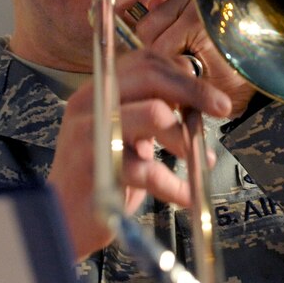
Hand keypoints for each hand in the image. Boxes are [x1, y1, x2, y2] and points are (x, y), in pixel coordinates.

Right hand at [49, 48, 231, 259]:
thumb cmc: (99, 176)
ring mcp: (89, 133)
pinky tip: (184, 195)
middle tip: (221, 109)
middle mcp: (89, 103)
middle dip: (194, 92)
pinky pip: (150, 169)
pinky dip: (174, 185)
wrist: (62, 220)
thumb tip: (196, 95)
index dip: (184, 74)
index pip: (145, 62)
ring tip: (199, 160)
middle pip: (151, 77)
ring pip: (154, 113)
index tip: (211, 95)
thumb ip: (149, 109)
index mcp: (97, 90)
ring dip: (185, 139)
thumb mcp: (123, 133)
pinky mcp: (96, 167)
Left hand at [74, 0, 256, 118]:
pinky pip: (159, 45)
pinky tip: (179, 66)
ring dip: (149, 49)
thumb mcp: (176, 23)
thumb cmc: (214, 50)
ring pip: (147, 23)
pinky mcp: (201, 21)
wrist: (255, 71)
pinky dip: (162, 62)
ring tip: (168, 60)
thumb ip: (150, 9)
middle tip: (101, 14)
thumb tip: (107, 7)